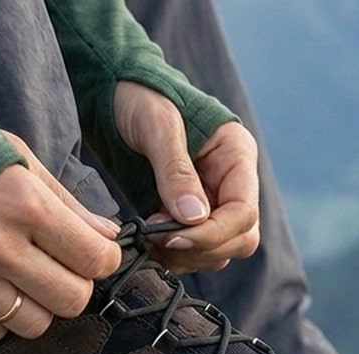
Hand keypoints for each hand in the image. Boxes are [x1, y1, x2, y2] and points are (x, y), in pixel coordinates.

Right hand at [0, 132, 122, 340]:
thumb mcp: (19, 159)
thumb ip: (67, 202)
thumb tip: (109, 237)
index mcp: (23, 203)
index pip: (95, 259)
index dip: (104, 259)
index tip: (95, 253)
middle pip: (71, 300)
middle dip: (75, 285)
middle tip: (61, 267)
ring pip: (33, 324)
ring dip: (38, 305)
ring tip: (24, 277)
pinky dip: (0, 315)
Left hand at [113, 81, 259, 272]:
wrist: (115, 93)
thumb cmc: (140, 97)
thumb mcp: (157, 126)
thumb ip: (175, 171)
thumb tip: (194, 219)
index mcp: (236, 156)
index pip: (243, 213)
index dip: (212, 234)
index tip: (172, 236)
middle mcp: (231, 183)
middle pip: (239, 238)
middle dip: (201, 247)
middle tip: (158, 237)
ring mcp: (212, 201)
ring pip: (218, 251)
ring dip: (185, 255)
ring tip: (149, 235)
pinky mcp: (189, 215)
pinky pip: (193, 250)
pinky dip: (173, 254)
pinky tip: (148, 238)